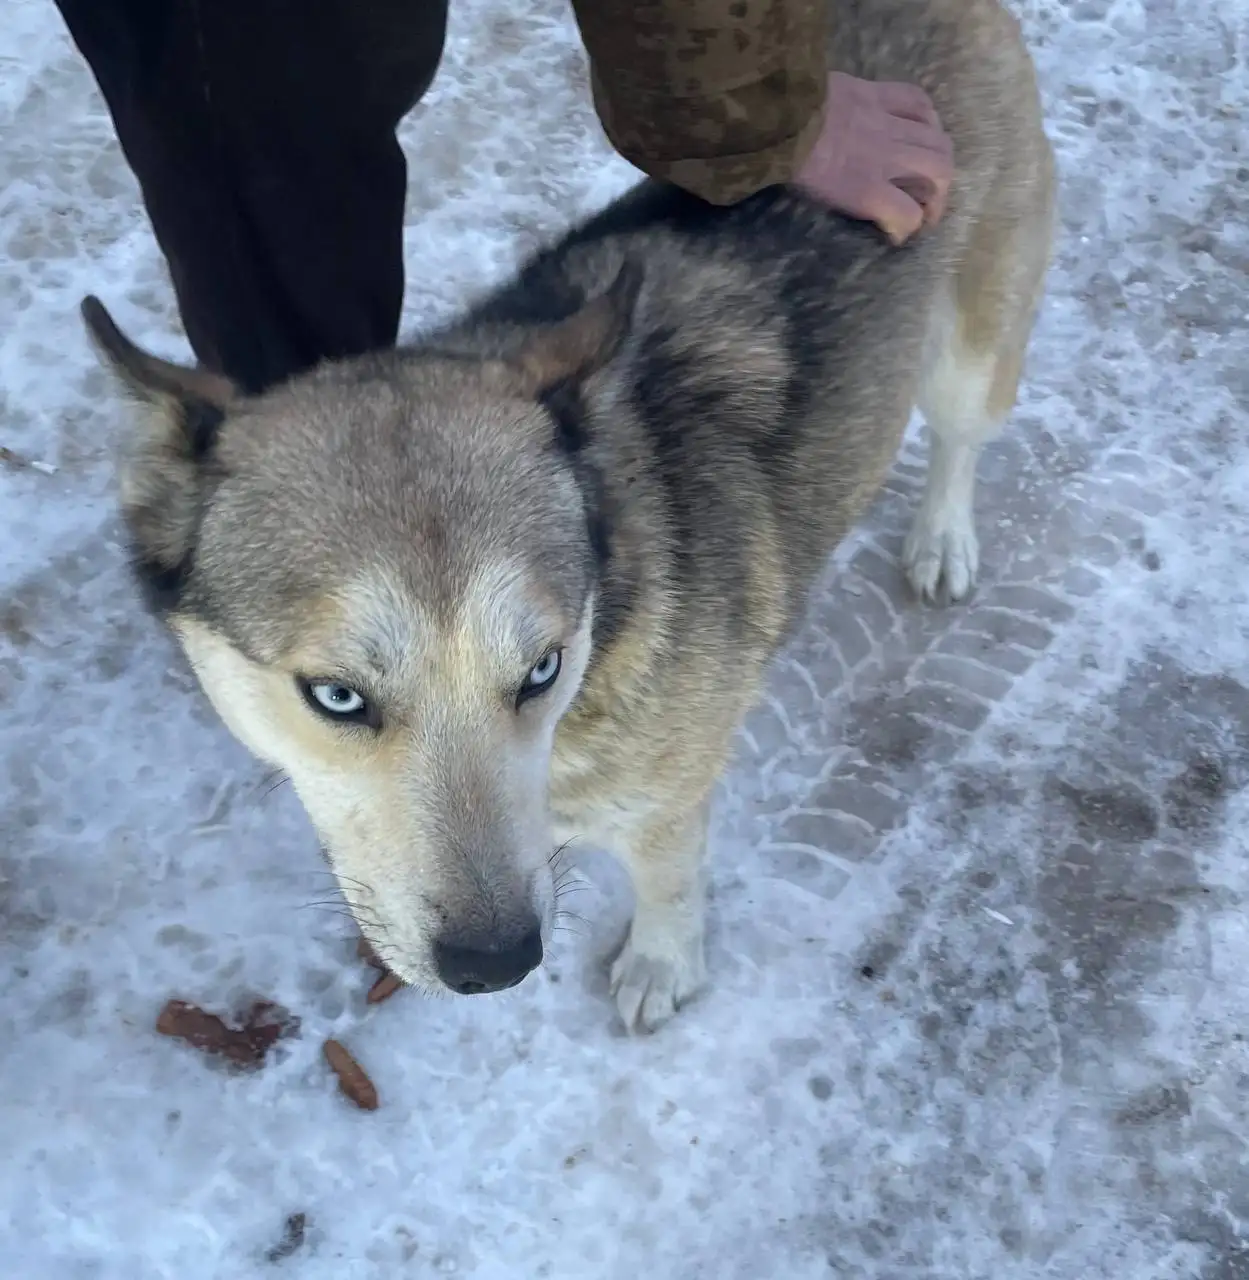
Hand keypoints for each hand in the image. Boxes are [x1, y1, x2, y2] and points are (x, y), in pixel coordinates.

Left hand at [794, 72, 953, 244]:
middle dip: (940, 195)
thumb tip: (878, 210)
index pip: (908, 215)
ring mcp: (887, 122)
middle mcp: (886, 158)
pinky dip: (928, 116)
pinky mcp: (879, 93)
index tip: (899, 232)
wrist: (777, 114)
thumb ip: (856, 204)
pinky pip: (919, 101)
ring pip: (938, 139)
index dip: (908, 227)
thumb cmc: (790, 164)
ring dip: (940, 159)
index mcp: (866, 190)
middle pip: (939, 172)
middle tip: (929, 204)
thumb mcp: (821, 199)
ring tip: (930, 168)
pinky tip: (923, 127)